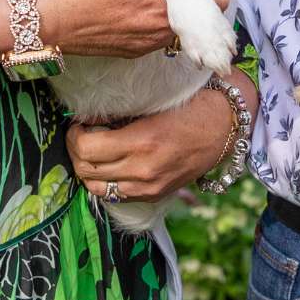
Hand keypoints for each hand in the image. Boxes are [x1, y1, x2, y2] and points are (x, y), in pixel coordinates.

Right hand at [38, 0, 229, 59]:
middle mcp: (161, 33)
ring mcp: (146, 45)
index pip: (214, 0)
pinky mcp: (131, 51)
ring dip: (175, 2)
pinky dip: (157, 15)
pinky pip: (158, 33)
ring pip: (177, 23)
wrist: (46, 18)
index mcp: (165, 8)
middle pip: (198, 12)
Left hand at [66, 73, 256, 204]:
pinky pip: (116, 195)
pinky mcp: (155, 194)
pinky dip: (105, 182)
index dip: (74, 136)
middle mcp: (143, 170)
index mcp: (142, 142)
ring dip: (87, 170)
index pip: (87, 150)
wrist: (225, 128)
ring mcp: (149, 187)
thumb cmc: (192, 107)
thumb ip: (119, 114)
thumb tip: (89, 118)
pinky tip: (110, 164)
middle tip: (80, 135)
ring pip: (96, 189)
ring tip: (92, 151)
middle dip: (75, 151)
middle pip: (87, 171)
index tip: (78, 123)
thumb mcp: (153, 104)